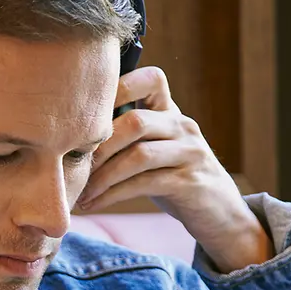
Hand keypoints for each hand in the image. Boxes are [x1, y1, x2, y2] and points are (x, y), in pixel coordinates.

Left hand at [77, 66, 271, 271]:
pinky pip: (144, 184)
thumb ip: (127, 131)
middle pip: (135, 122)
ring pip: (139, 156)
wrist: (219, 210)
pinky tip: (93, 203)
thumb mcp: (155, 146)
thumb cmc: (173, 175)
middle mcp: (183, 126)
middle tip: (71, 166)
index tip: (86, 112)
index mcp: (171, 111)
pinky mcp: (190, 182)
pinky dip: (112, 195)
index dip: (119, 86)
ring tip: (80, 192)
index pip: (152, 79)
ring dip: (102, 176)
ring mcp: (189, 153)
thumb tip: (71, 128)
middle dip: (98, 145)